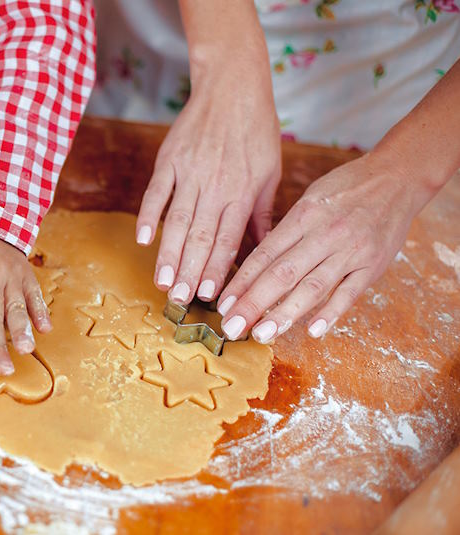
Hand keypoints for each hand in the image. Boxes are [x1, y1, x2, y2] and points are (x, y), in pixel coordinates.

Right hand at [135, 48, 281, 306]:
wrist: (232, 86)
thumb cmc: (256, 131)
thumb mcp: (269, 172)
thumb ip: (260, 214)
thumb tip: (263, 251)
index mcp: (242, 192)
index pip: (228, 239)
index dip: (218, 269)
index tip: (210, 296)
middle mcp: (215, 186)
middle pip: (200, 236)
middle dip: (190, 271)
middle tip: (180, 300)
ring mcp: (189, 172)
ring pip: (177, 221)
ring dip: (169, 254)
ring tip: (162, 281)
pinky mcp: (169, 159)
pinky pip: (156, 193)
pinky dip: (148, 216)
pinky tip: (143, 240)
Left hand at [217, 153, 425, 342]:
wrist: (397, 178)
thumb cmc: (346, 188)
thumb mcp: (309, 199)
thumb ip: (286, 231)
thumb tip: (255, 264)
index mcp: (302, 217)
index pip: (264, 255)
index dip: (242, 282)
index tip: (224, 304)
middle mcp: (323, 235)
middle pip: (282, 274)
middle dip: (254, 303)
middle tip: (232, 327)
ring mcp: (350, 251)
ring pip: (313, 287)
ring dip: (285, 314)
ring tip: (262, 334)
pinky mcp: (373, 265)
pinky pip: (350, 293)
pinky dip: (331, 312)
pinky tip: (313, 331)